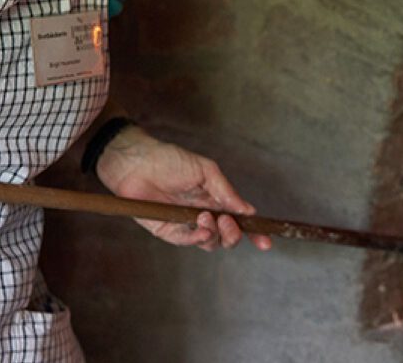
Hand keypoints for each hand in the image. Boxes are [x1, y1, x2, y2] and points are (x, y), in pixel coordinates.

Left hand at [95, 125, 271, 251]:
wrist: (136, 163)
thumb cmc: (169, 160)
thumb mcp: (206, 170)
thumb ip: (226, 191)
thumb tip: (248, 211)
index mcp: (214, 199)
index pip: (238, 219)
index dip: (253, 232)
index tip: (265, 241)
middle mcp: (203, 214)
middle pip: (226, 236)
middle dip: (234, 234)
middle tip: (229, 222)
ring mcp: (185, 224)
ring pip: (210, 242)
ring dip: (215, 234)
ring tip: (207, 218)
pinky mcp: (167, 231)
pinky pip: (187, 241)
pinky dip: (197, 238)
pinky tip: (202, 229)